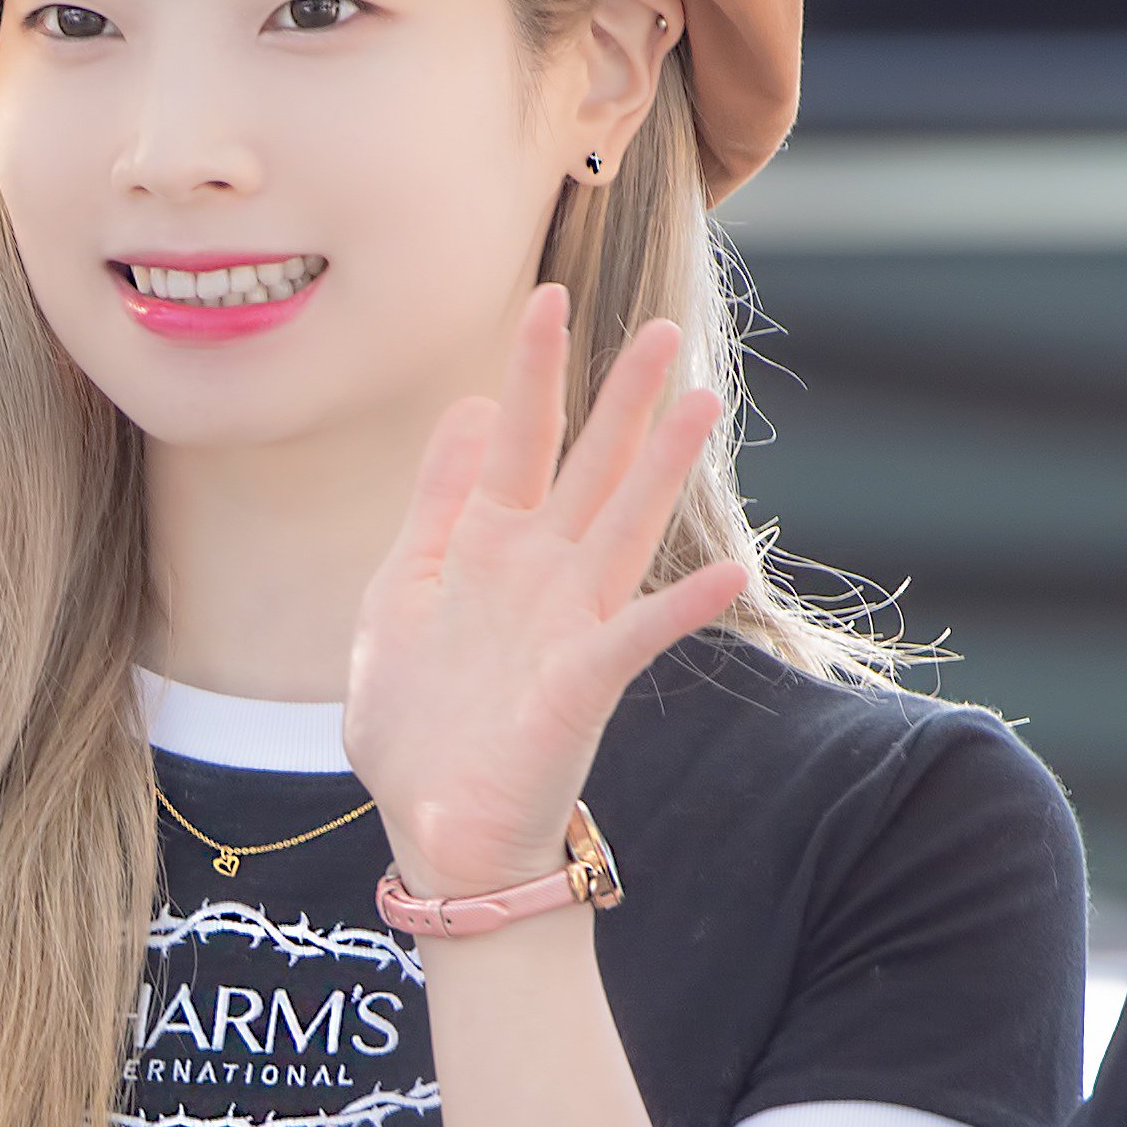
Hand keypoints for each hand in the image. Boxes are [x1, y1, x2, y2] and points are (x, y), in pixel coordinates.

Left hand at [344, 283, 747, 901]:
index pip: (518, 439)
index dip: (533, 371)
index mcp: (487, 546)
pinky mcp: (580, 686)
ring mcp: (566, 626)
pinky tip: (729, 574)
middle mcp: (539, 574)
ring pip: (624, 529)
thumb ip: (433, 506)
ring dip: (664, 470)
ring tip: (703, 406)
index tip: (548, 296)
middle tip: (666, 330)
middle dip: (624, 399)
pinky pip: (636, 637)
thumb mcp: (398, 594)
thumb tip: (467, 407)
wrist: (434, 830)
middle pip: (590, 469)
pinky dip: (682, 608)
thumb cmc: (415, 724)